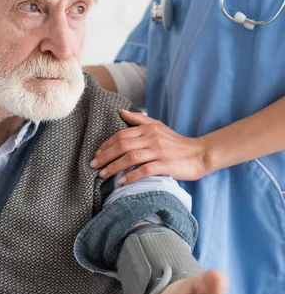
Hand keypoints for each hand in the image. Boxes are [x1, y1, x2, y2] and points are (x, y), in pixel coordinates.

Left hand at [90, 109, 207, 182]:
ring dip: (114, 166)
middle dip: (105, 156)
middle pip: (123, 145)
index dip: (107, 145)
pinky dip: (131, 176)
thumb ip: (139, 120)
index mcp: (149, 129)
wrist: (200, 154)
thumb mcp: (159, 127)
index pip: (121, 134)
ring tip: (103, 175)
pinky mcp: (166, 165)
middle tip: (94, 165)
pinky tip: (122, 181)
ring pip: (131, 157)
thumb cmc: (177, 143)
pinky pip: (144, 170)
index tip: (97, 154)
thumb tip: (120, 112)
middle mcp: (152, 138)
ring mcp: (159, 152)